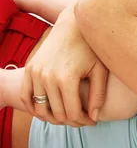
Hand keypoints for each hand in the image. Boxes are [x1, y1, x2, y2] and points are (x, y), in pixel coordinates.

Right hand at [21, 8, 107, 125]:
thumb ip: (98, 95)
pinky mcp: (29, 69)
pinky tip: (49, 111)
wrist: (72, 26)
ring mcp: (35, 73)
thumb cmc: (90, 48)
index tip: (93, 121)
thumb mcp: (100, 71)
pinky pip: (26, 97)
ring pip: (40, 108)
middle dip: (72, 121)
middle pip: (57, 113)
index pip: (72, 113)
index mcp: (67, 79)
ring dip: (53, 117)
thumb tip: (94, 118)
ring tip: (69, 116)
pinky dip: (34, 107)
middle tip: (83, 120)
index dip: (84, 121)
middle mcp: (47, 77)